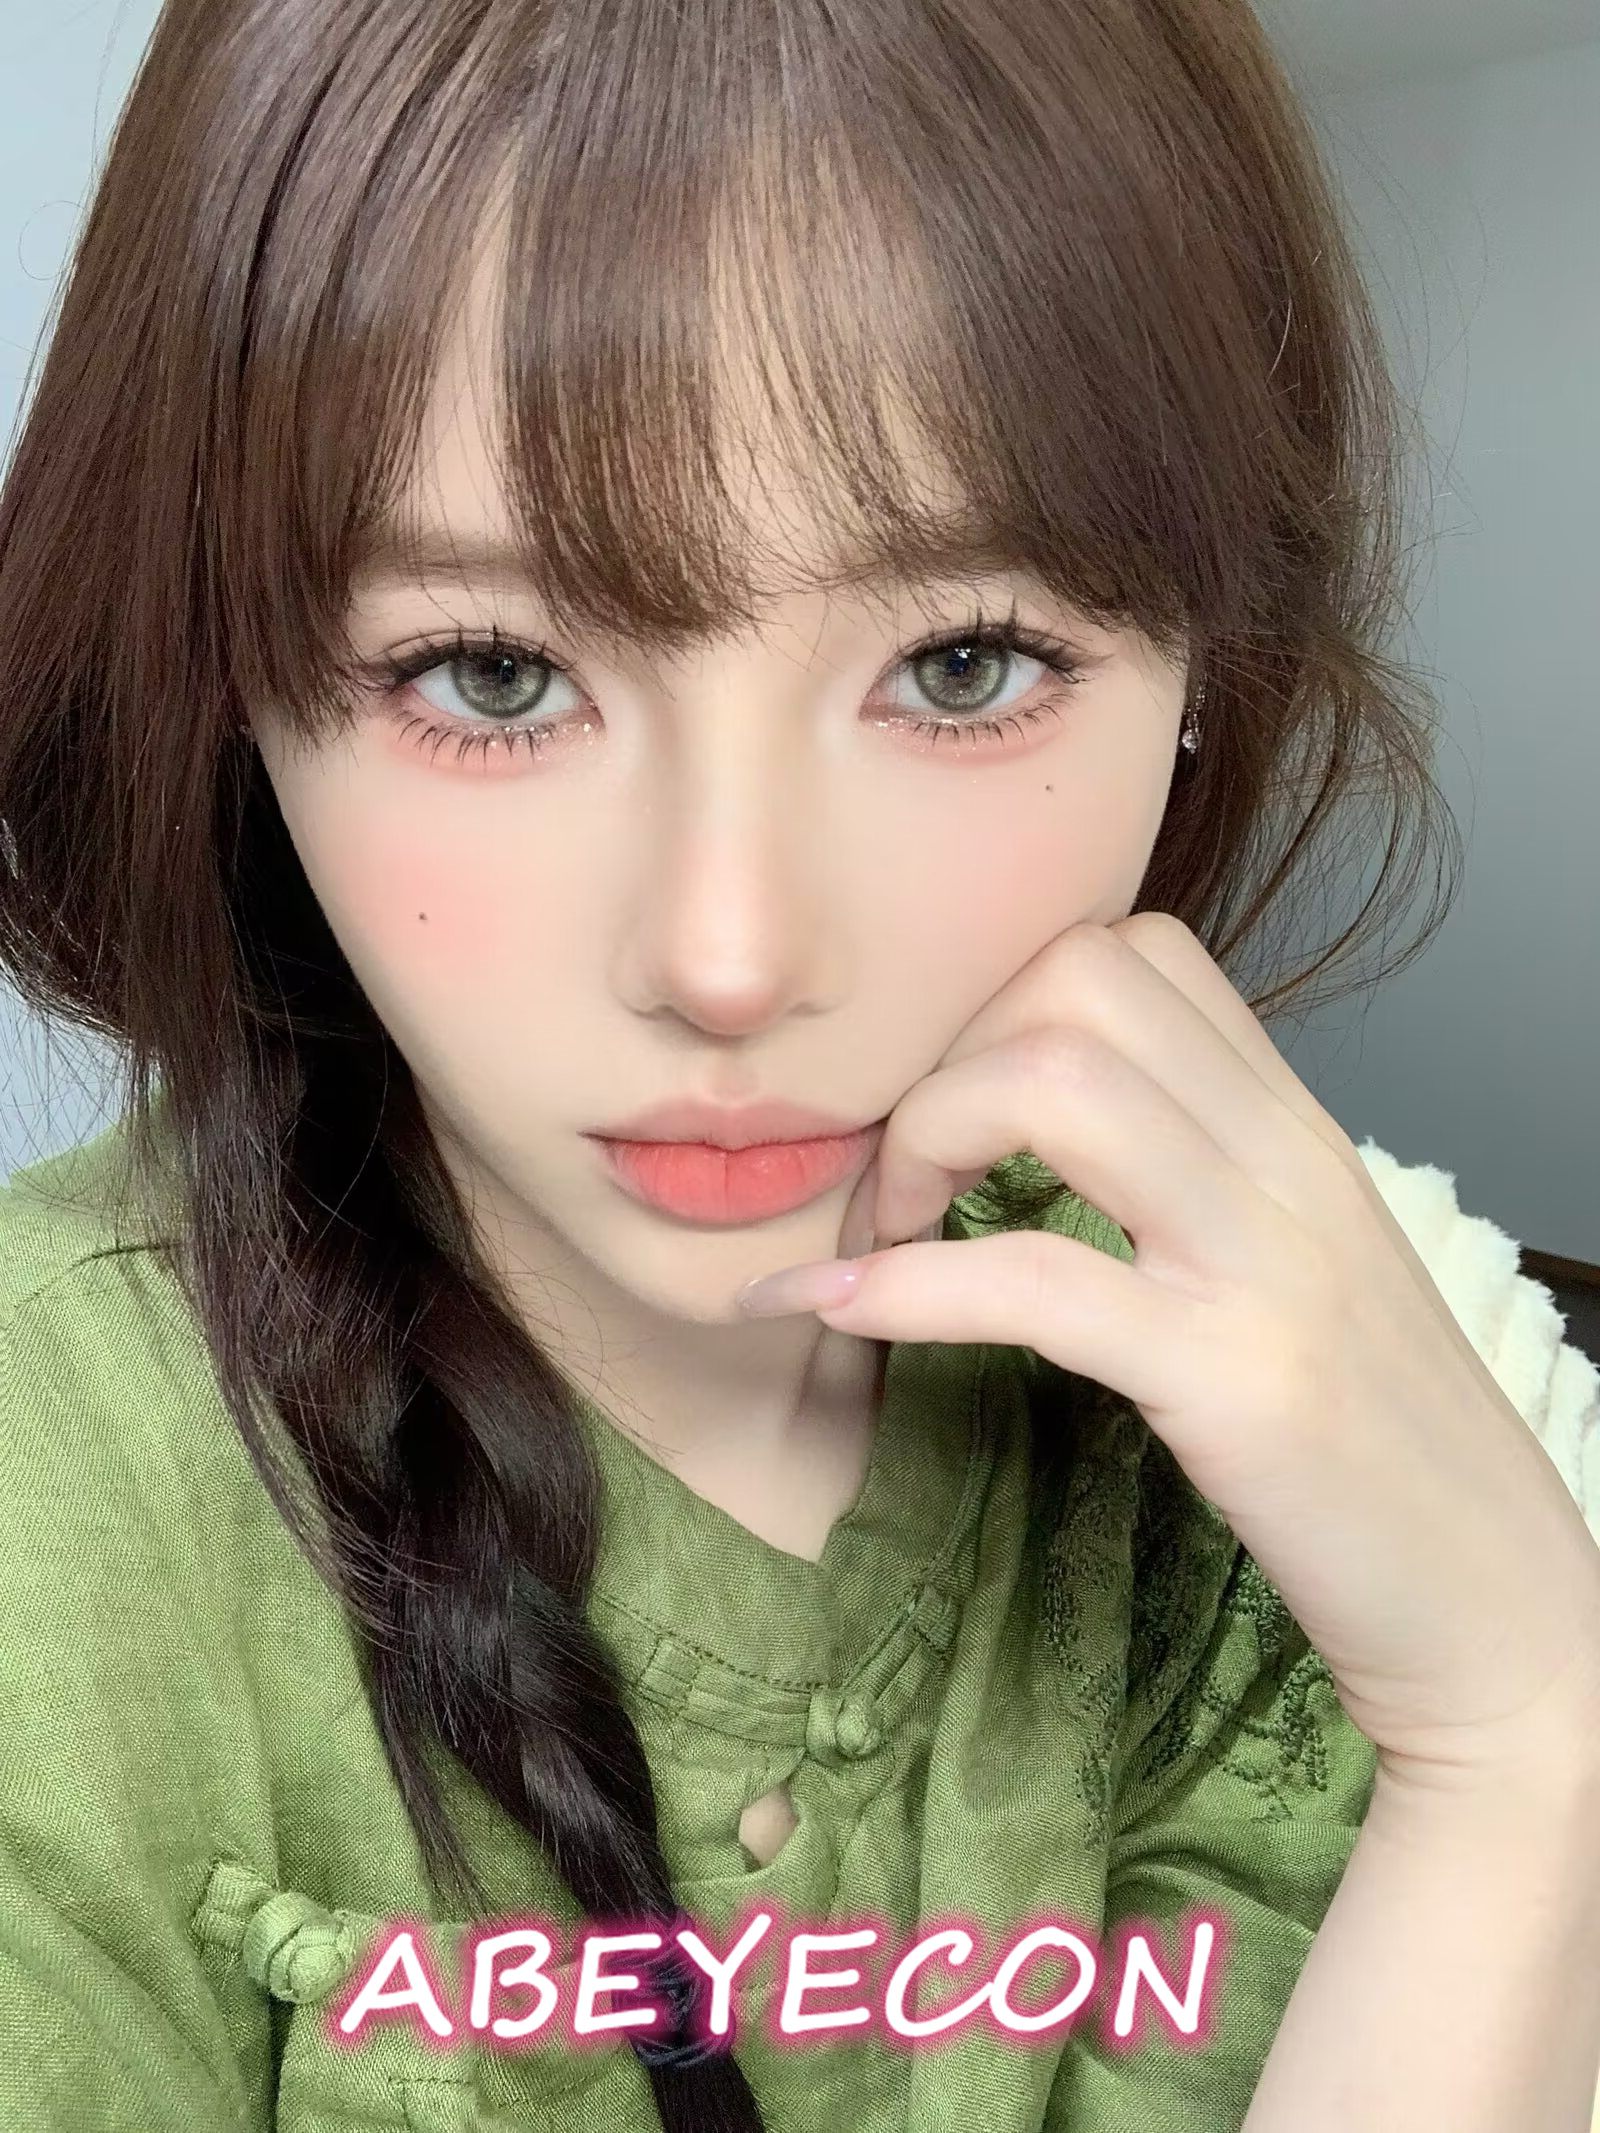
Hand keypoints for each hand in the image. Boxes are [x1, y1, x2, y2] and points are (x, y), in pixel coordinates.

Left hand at [735, 914, 1599, 1781]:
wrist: (1495, 1603)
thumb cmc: (1372, 1446)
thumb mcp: (1293, 1267)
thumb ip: (1194, 1175)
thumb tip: (1049, 1124)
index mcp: (1295, 1127)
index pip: (1130, 950)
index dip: (994, 1009)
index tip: (941, 1114)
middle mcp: (1290, 1161)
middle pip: (1072, 981)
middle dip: (941, 1060)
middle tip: (893, 1180)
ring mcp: (1269, 1260)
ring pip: (1053, 1082)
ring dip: (917, 1144)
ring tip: (874, 1238)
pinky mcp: (1237, 1377)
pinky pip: (1034, 1279)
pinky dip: (904, 1287)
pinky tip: (838, 1312)